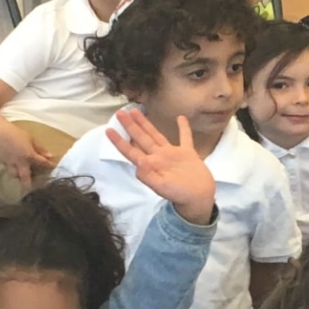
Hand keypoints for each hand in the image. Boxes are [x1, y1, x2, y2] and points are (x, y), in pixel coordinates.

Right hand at [0, 121, 54, 190]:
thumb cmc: (17, 133)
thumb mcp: (31, 138)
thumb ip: (40, 148)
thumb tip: (50, 156)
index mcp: (29, 155)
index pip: (42, 163)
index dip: (49, 165)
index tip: (53, 167)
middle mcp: (20, 162)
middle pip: (25, 177)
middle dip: (28, 184)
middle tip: (30, 188)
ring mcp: (11, 163)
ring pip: (15, 174)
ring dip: (19, 177)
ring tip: (22, 177)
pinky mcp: (3, 162)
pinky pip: (9, 169)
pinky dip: (12, 169)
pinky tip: (14, 167)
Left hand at [106, 108, 215, 225]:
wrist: (199, 198)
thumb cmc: (180, 194)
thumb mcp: (162, 187)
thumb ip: (148, 175)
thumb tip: (138, 161)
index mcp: (151, 165)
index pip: (131, 151)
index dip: (119, 141)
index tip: (109, 129)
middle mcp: (159, 157)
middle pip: (141, 139)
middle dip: (130, 126)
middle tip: (120, 113)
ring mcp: (172, 154)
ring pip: (156, 135)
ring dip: (146, 124)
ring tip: (136, 111)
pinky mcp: (187, 153)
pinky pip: (184, 137)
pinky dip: (183, 128)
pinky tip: (181, 117)